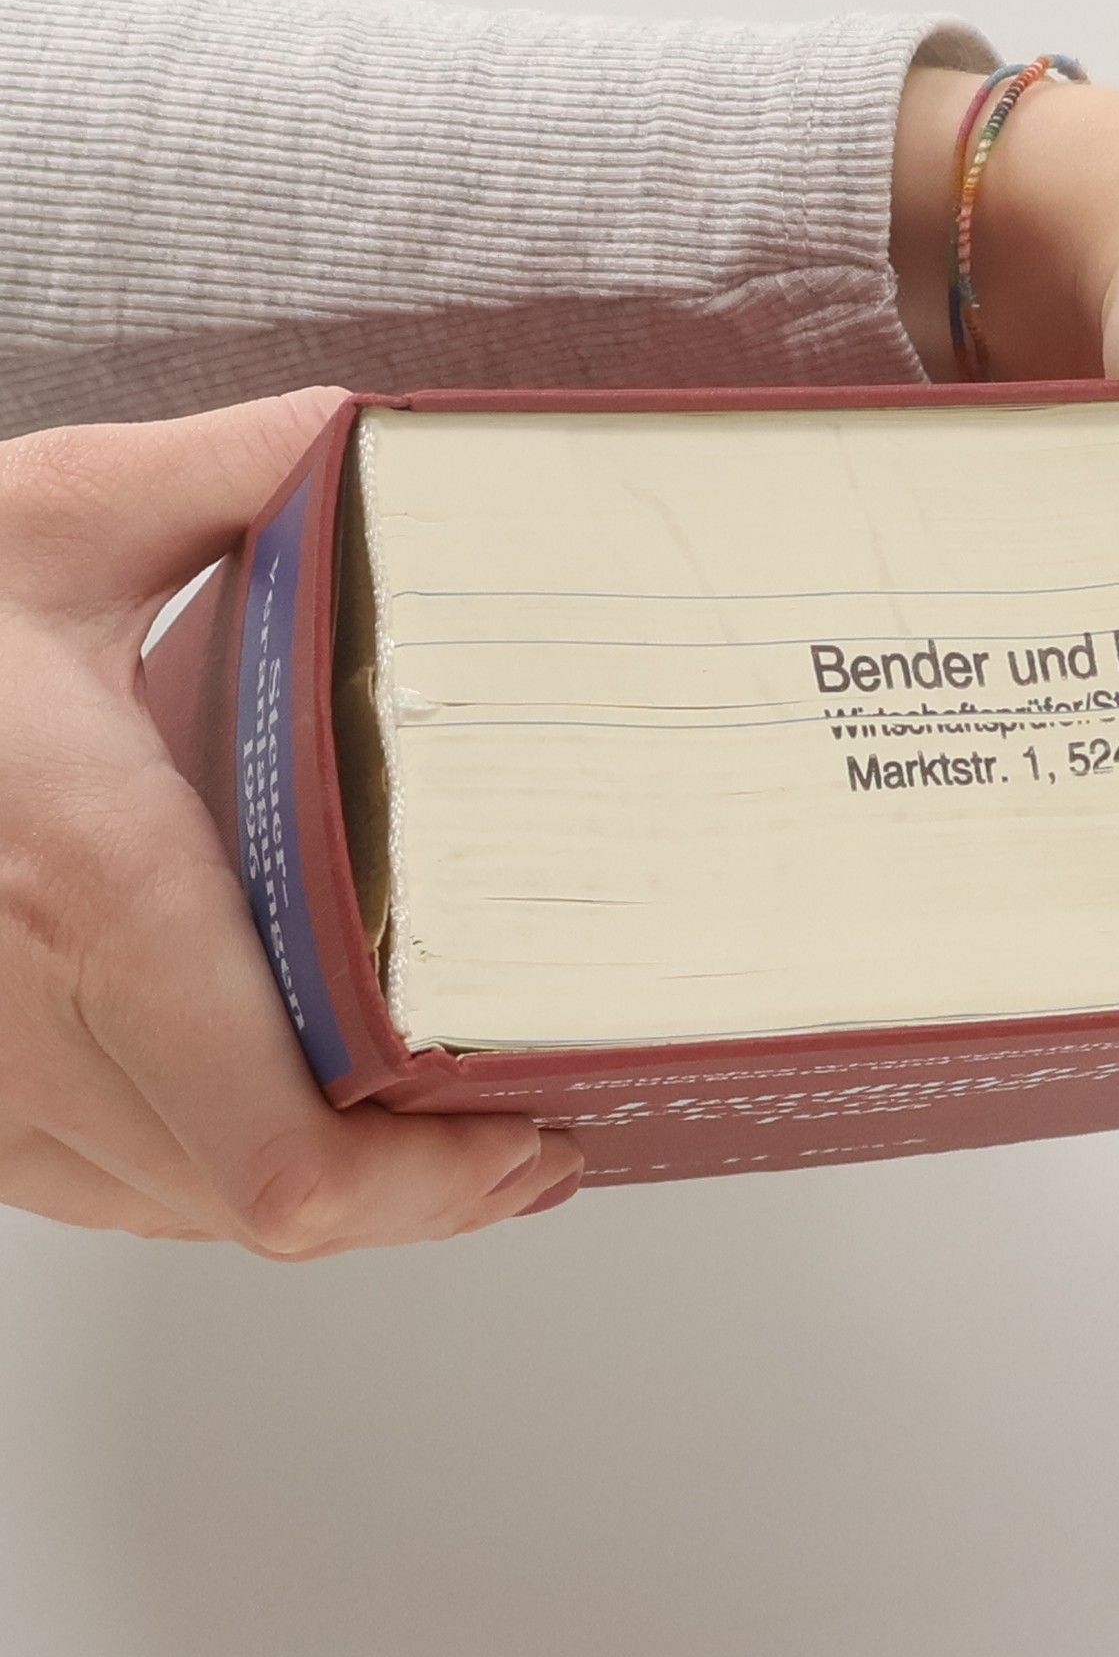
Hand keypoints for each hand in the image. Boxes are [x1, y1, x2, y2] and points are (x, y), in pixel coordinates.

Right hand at [0, 391, 585, 1251]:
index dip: (430, 1188)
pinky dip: (223, 1179)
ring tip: (450, 1146)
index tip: (531, 1132)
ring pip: (192, 1216)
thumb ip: (235, 474)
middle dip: (425, 1196)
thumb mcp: (50, 516)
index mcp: (102, 890)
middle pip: (270, 1209)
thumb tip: (374, 440)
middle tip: (528, 1145)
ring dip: (333, 1196)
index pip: (287, 1153)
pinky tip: (298, 1124)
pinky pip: (113, 1192)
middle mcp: (34, 1024)